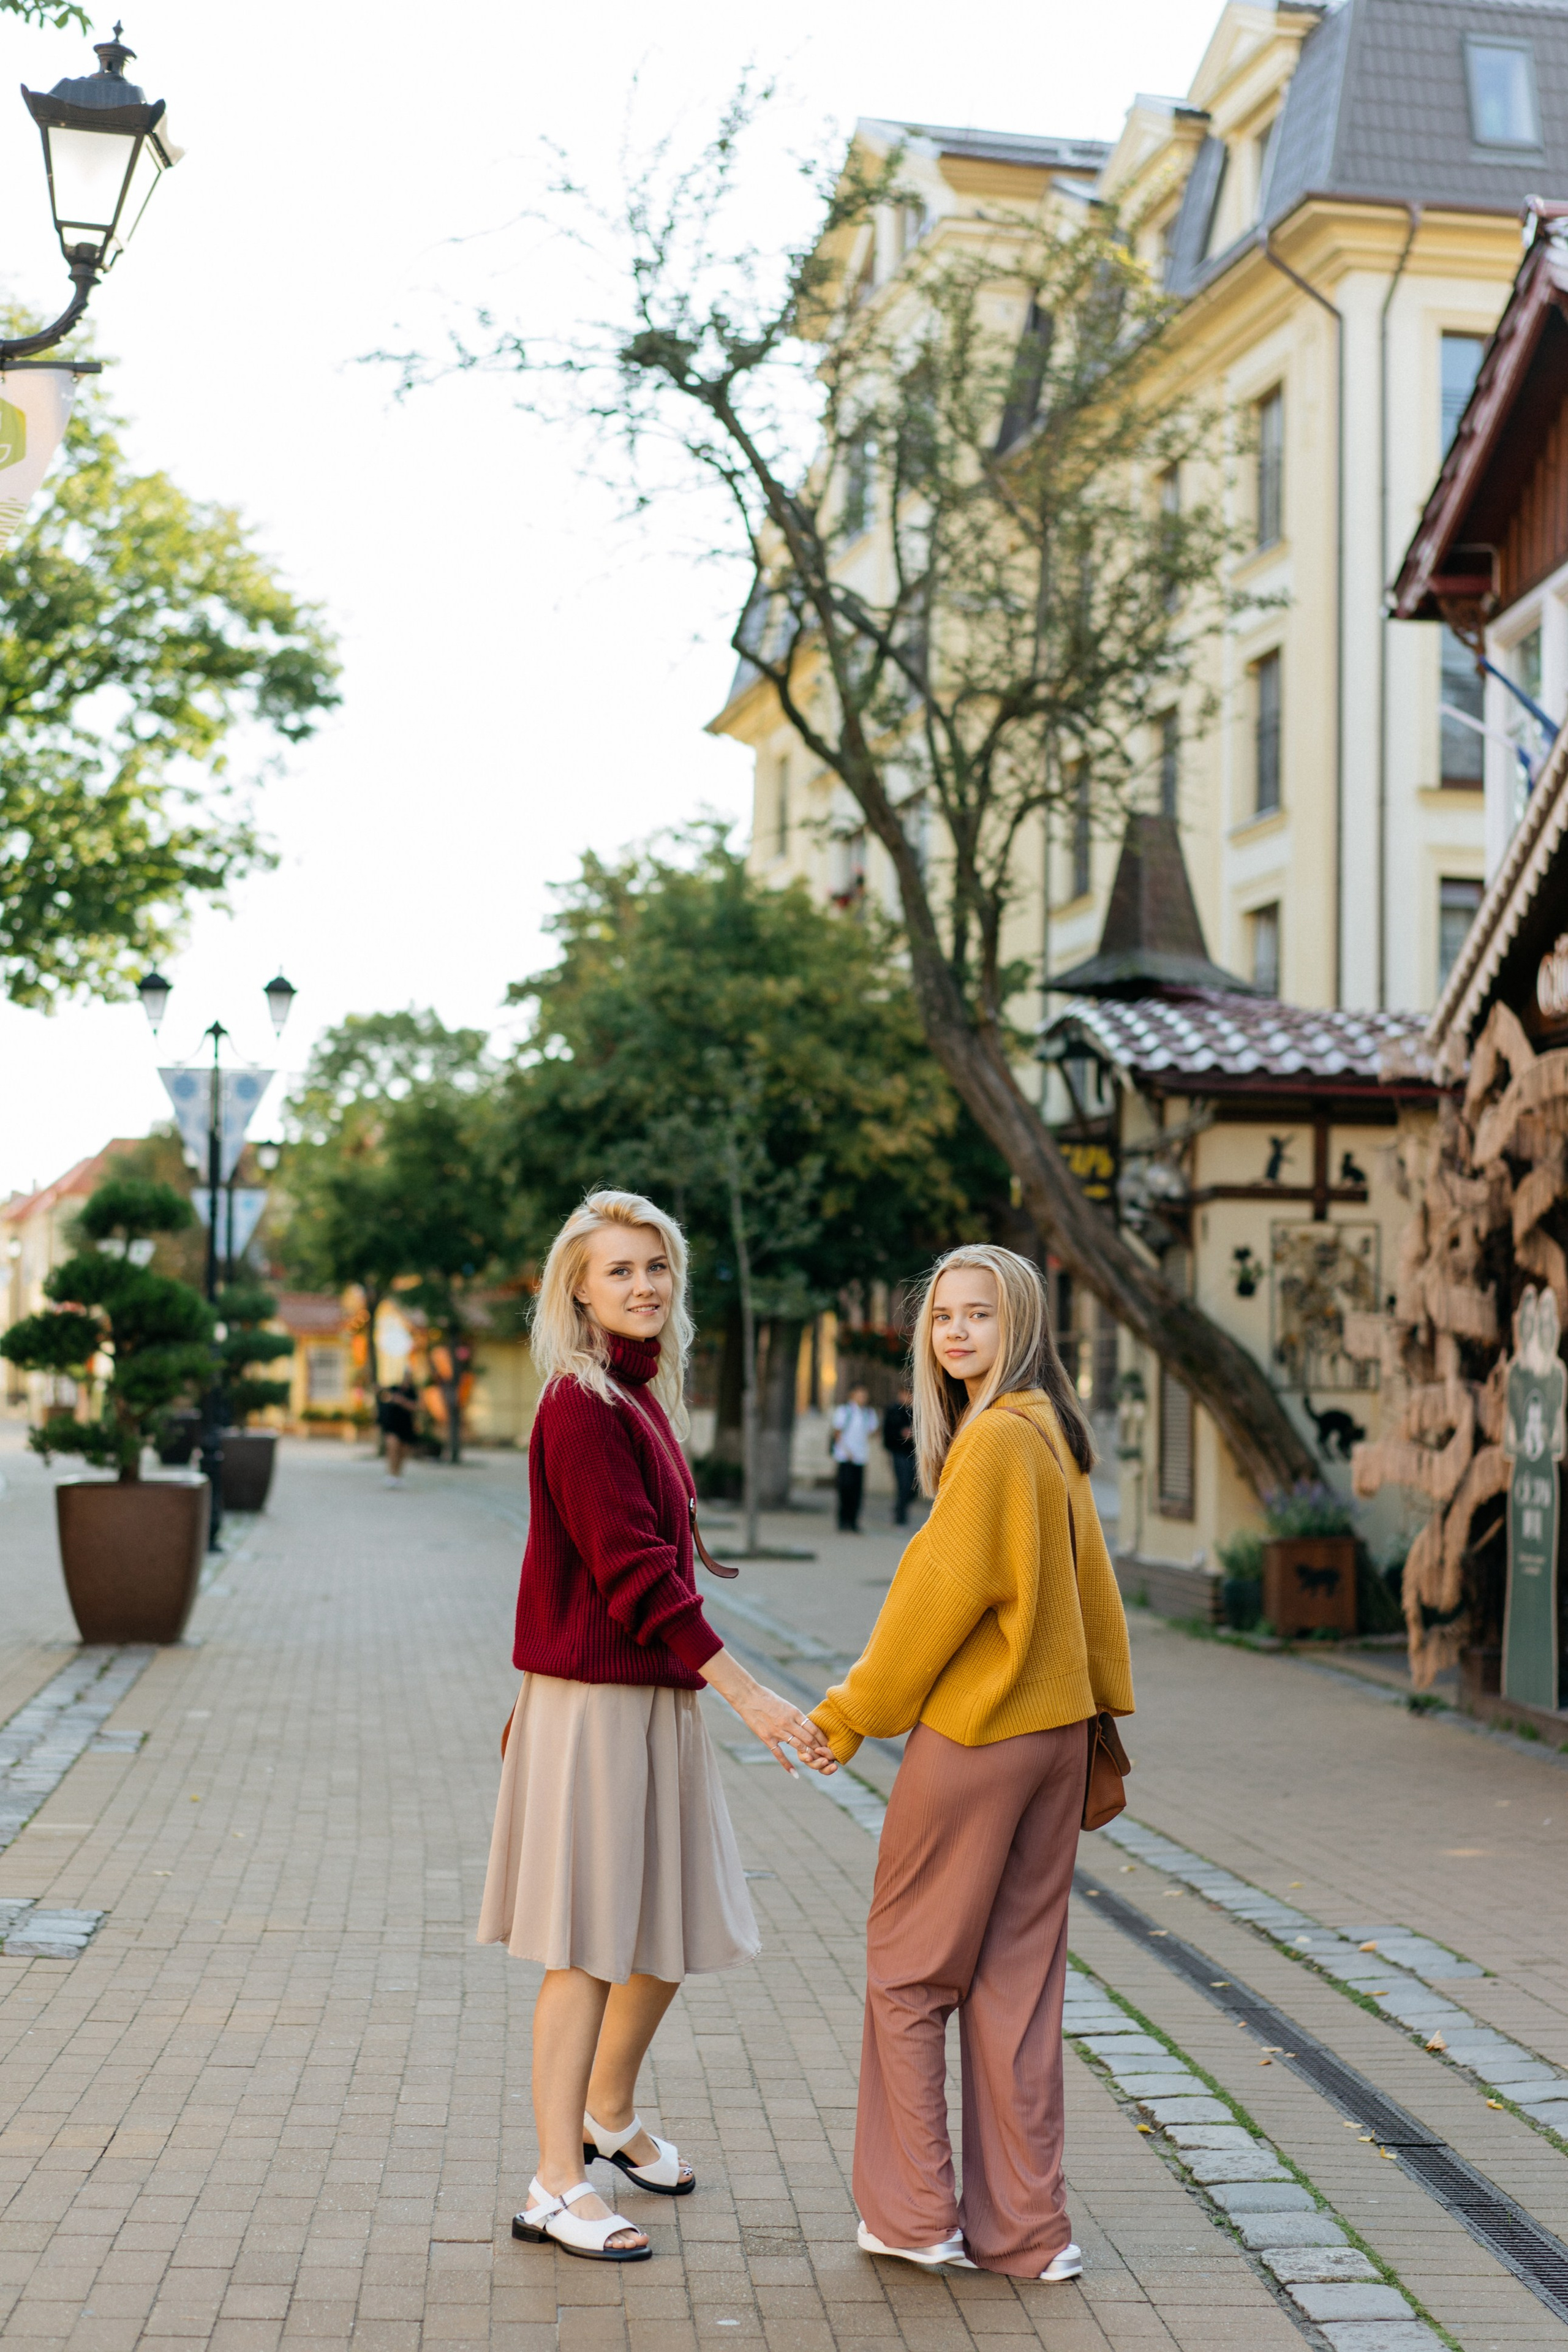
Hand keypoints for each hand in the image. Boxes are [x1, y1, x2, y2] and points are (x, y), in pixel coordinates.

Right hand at [701, 1648, 838, 1774]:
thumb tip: (806, 1724)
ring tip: (816, 1762)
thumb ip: (795, 1715)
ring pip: (798, 1746)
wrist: (748, 1696)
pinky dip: (787, 1765)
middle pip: (809, 1739)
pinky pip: (779, 1754)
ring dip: (808, 1755)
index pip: (814, 1728)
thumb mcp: (786, 1704)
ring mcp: (778, 1731)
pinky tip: (794, 1773)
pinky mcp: (767, 1738)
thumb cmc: (767, 1698)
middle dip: (819, 1749)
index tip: (828, 1746)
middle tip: (826, 1757)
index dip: (822, 1739)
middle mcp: (788, 1722)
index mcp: (794, 1712)